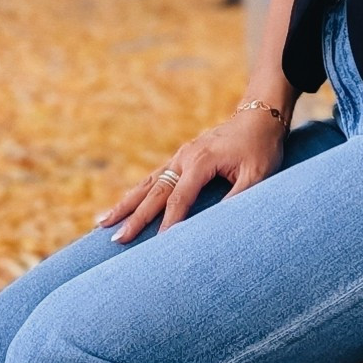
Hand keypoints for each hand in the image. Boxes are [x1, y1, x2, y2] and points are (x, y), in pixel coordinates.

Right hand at [97, 101, 289, 242]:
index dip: (168, 223)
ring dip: (125, 204)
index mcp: (201, 161)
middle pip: (154, 192)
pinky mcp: (181, 159)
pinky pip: (153, 178)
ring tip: (101, 223)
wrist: (259, 116)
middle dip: (134, 217)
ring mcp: (180, 156)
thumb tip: (218, 226)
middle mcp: (184, 157)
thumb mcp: (258, 175)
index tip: (156, 246)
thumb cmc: (261, 148)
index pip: (179, 199)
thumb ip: (238, 198)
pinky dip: (136, 193)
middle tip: (115, 239)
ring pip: (147, 184)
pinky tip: (122, 207)